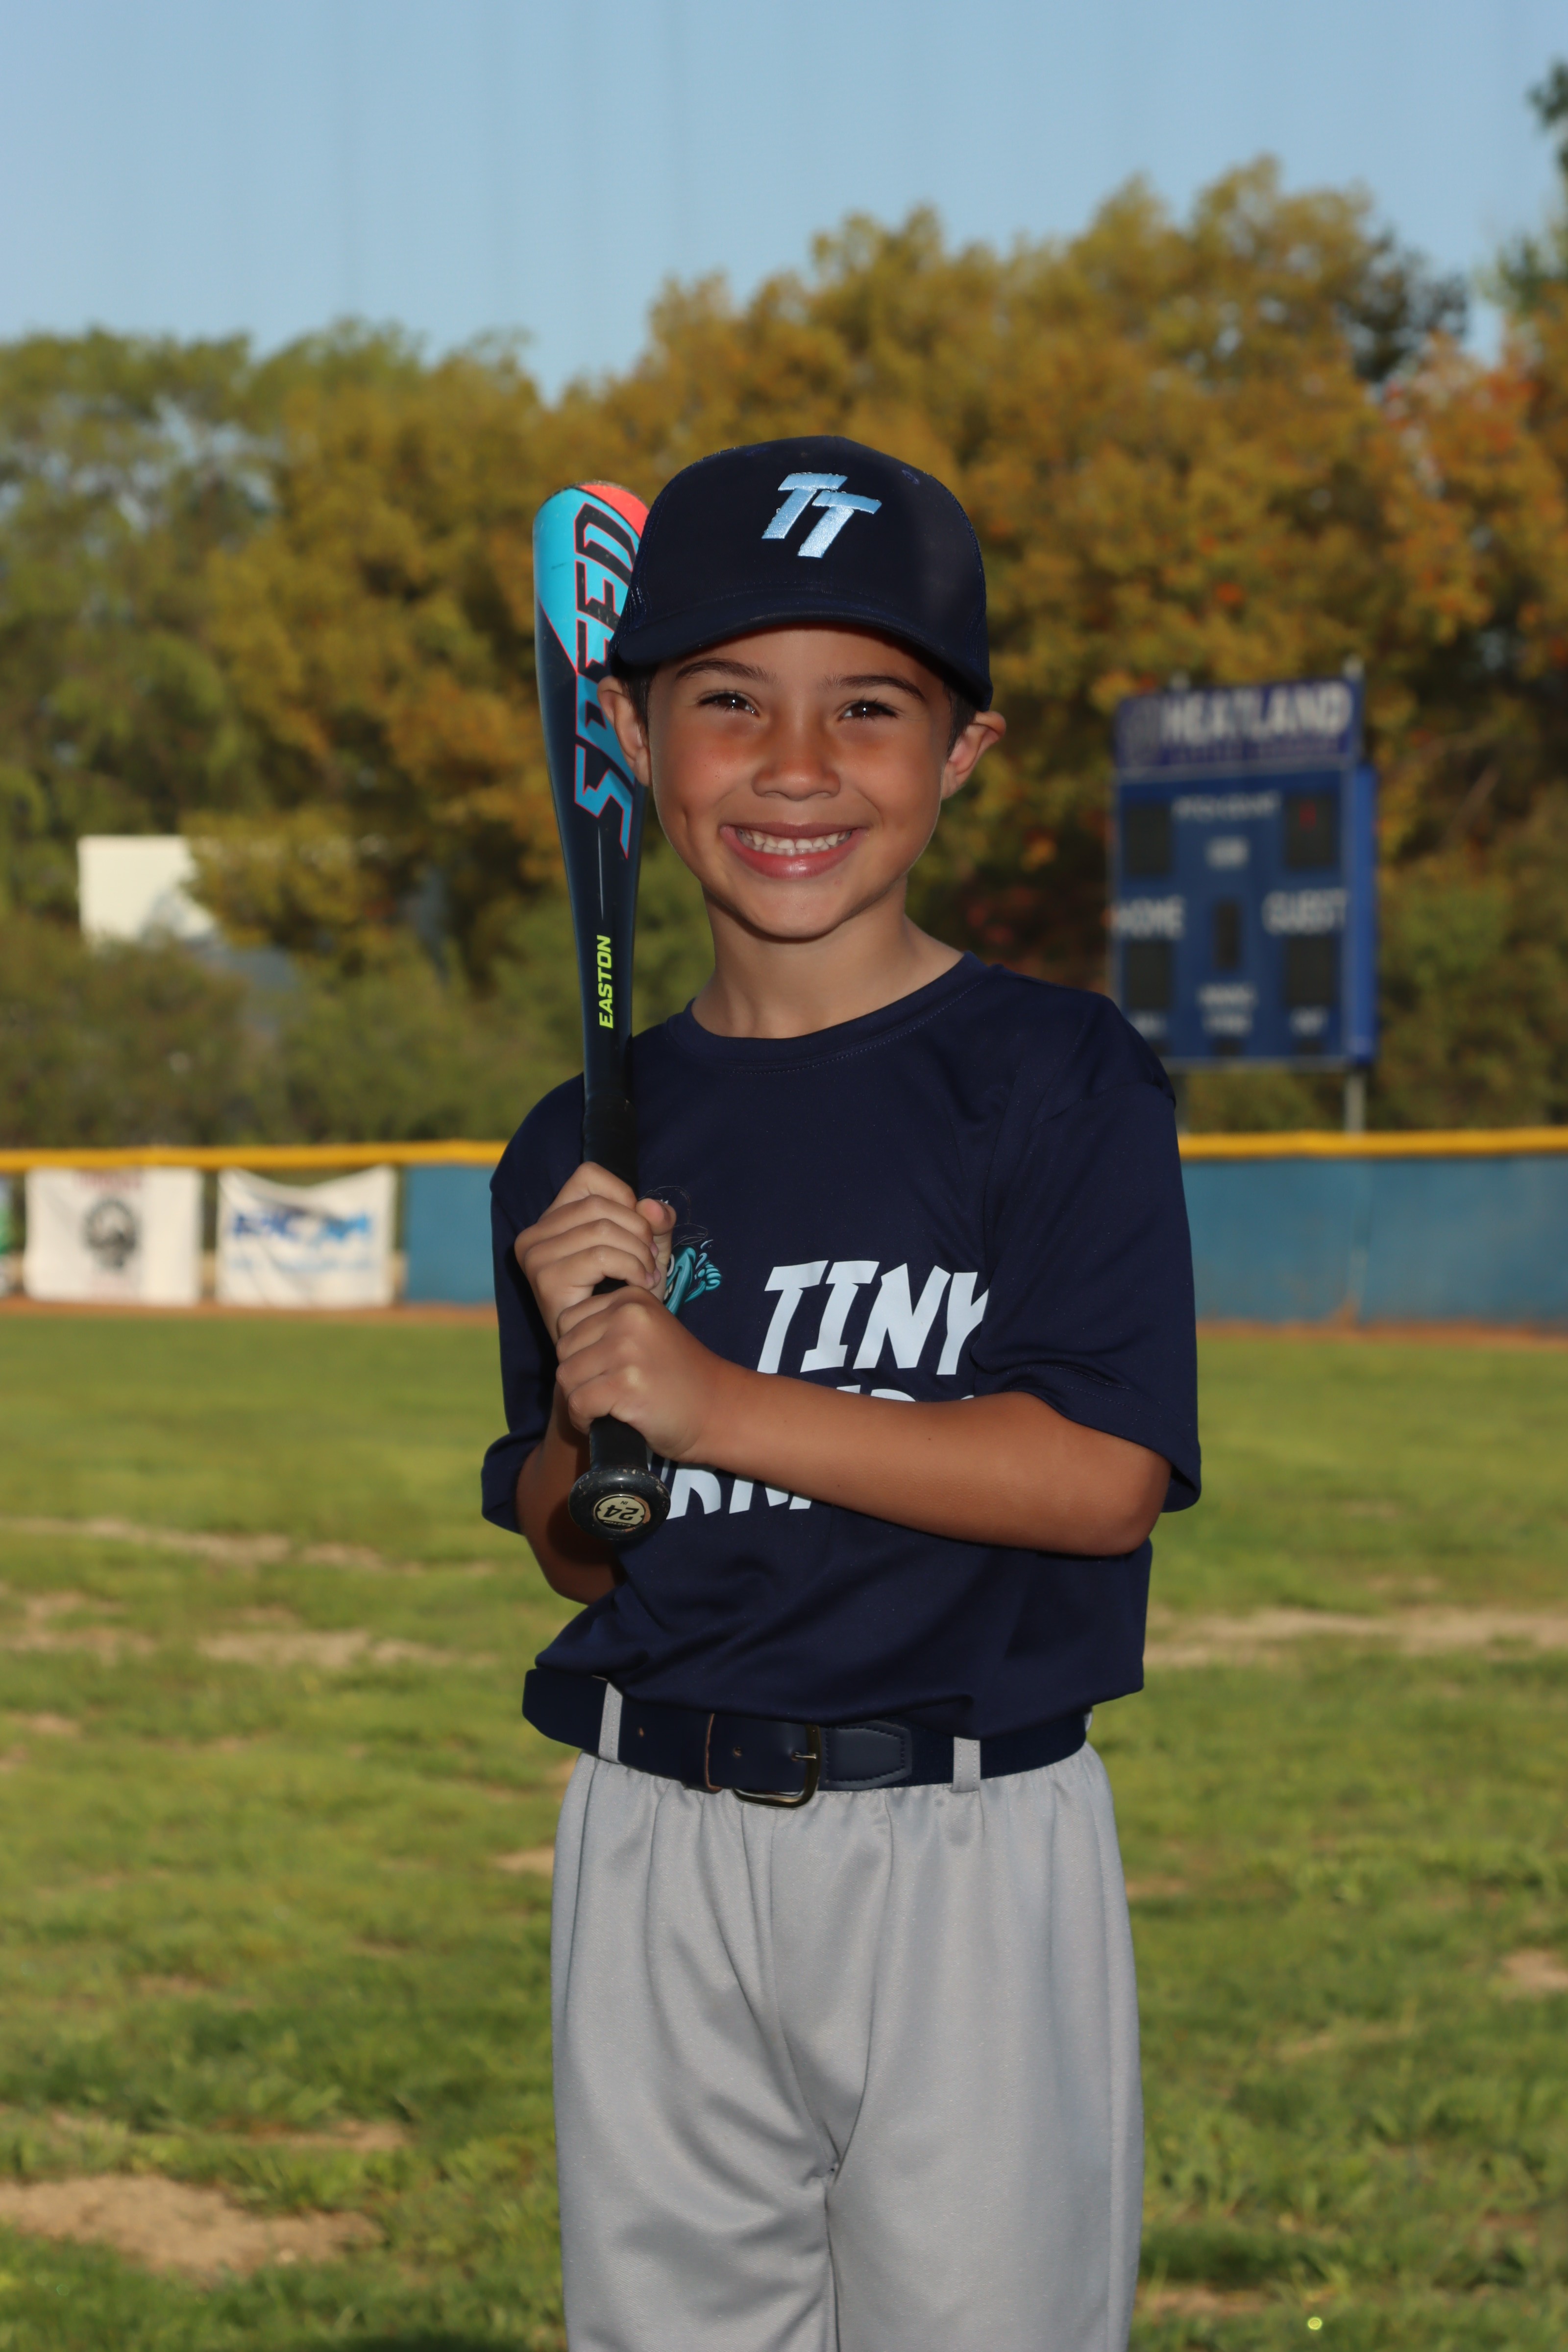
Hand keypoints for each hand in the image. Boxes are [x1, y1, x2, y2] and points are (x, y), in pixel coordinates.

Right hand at [514, 1163, 674, 1342]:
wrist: (611, 1348)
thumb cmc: (624, 1295)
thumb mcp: (646, 1249)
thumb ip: (656, 1223)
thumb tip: (653, 1206)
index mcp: (553, 1219)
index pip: (589, 1176)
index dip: (625, 1197)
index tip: (642, 1230)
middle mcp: (534, 1234)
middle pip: (598, 1205)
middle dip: (638, 1230)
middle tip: (653, 1259)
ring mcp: (535, 1257)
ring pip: (601, 1229)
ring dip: (638, 1252)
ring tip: (649, 1274)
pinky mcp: (547, 1280)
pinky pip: (599, 1256)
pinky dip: (631, 1267)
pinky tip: (641, 1285)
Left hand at [554, 1284, 736, 1463]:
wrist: (718, 1409)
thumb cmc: (678, 1377)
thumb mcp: (648, 1333)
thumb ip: (611, 1327)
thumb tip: (563, 1345)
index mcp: (632, 1299)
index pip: (568, 1320)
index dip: (577, 1351)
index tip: (600, 1370)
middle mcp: (628, 1316)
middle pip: (564, 1348)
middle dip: (576, 1376)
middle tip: (602, 1393)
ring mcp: (627, 1349)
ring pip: (566, 1376)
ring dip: (577, 1400)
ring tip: (602, 1409)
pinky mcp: (625, 1384)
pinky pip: (577, 1403)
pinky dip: (582, 1420)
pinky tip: (601, 1422)